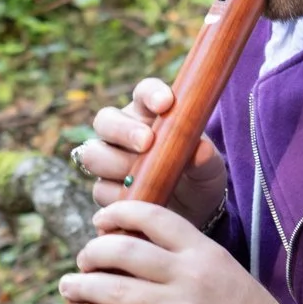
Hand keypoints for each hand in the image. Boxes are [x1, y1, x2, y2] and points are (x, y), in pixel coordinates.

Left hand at [60, 201, 292, 303]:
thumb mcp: (222, 271)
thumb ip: (186, 260)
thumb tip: (138, 255)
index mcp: (202, 251)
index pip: (153, 216)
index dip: (119, 214)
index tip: (100, 221)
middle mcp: (188, 274)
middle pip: (123, 251)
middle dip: (93, 253)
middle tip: (82, 261)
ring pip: (115, 291)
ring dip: (85, 288)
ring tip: (70, 288)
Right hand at [73, 78, 227, 229]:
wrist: (193, 210)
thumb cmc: (199, 176)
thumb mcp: (209, 168)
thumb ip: (205, 157)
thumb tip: (200, 150)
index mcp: (150, 113)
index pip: (144, 93)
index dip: (151, 94)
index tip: (166, 103)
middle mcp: (124, 132)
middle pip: (105, 120)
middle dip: (123, 130)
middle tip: (147, 142)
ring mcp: (109, 160)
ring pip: (93, 154)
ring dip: (115, 163)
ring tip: (141, 175)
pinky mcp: (105, 190)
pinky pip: (100, 189)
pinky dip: (117, 194)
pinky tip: (138, 198)